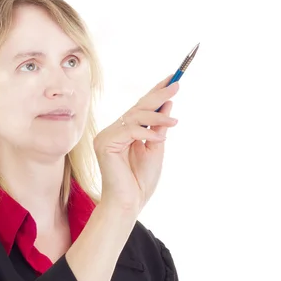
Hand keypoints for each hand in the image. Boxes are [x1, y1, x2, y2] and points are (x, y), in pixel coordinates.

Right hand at [94, 73, 179, 212]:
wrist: (129, 202)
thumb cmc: (140, 181)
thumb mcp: (156, 148)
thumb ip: (158, 127)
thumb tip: (168, 103)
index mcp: (123, 132)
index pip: (140, 108)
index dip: (155, 92)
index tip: (172, 79)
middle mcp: (112, 131)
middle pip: (137, 108)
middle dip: (158, 95)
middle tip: (176, 84)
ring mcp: (105, 137)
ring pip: (134, 117)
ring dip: (156, 116)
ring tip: (174, 122)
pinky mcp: (104, 144)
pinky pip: (129, 130)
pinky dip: (147, 132)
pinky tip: (161, 137)